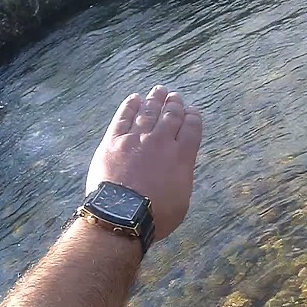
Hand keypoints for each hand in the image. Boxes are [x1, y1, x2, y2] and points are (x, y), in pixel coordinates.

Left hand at [86, 86, 202, 241]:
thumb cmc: (157, 215)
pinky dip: (130, 106)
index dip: (193, 117)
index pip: (192, 128)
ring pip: (148, 112)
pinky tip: (135, 99)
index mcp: (182, 156)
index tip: (192, 111)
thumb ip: (182, 175)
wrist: (122, 215)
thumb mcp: (182, 199)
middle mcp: (161, 142)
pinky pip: (123, 117)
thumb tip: (179, 166)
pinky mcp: (114, 141)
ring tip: (159, 91)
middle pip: (171, 116)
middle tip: (175, 97)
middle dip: (175, 104)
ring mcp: (136, 139)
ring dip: (155, 100)